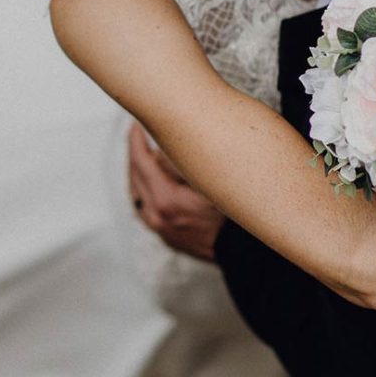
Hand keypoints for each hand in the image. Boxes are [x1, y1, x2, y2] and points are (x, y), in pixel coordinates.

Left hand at [127, 121, 223, 262]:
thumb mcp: (213, 182)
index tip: (136, 125)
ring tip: (145, 153)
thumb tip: (169, 141)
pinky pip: (144, 206)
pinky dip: (144, 188)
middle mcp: (157, 216)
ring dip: (138, 170)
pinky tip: (150, 180)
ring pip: (137, 191)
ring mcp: (159, 228)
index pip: (141, 162)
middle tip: (141, 134)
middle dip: (137, 152)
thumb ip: (188, 161)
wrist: (240, 251)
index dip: (136, 140)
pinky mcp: (164, 234)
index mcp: (166, 201)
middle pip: (135, 175)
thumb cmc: (232, 216)